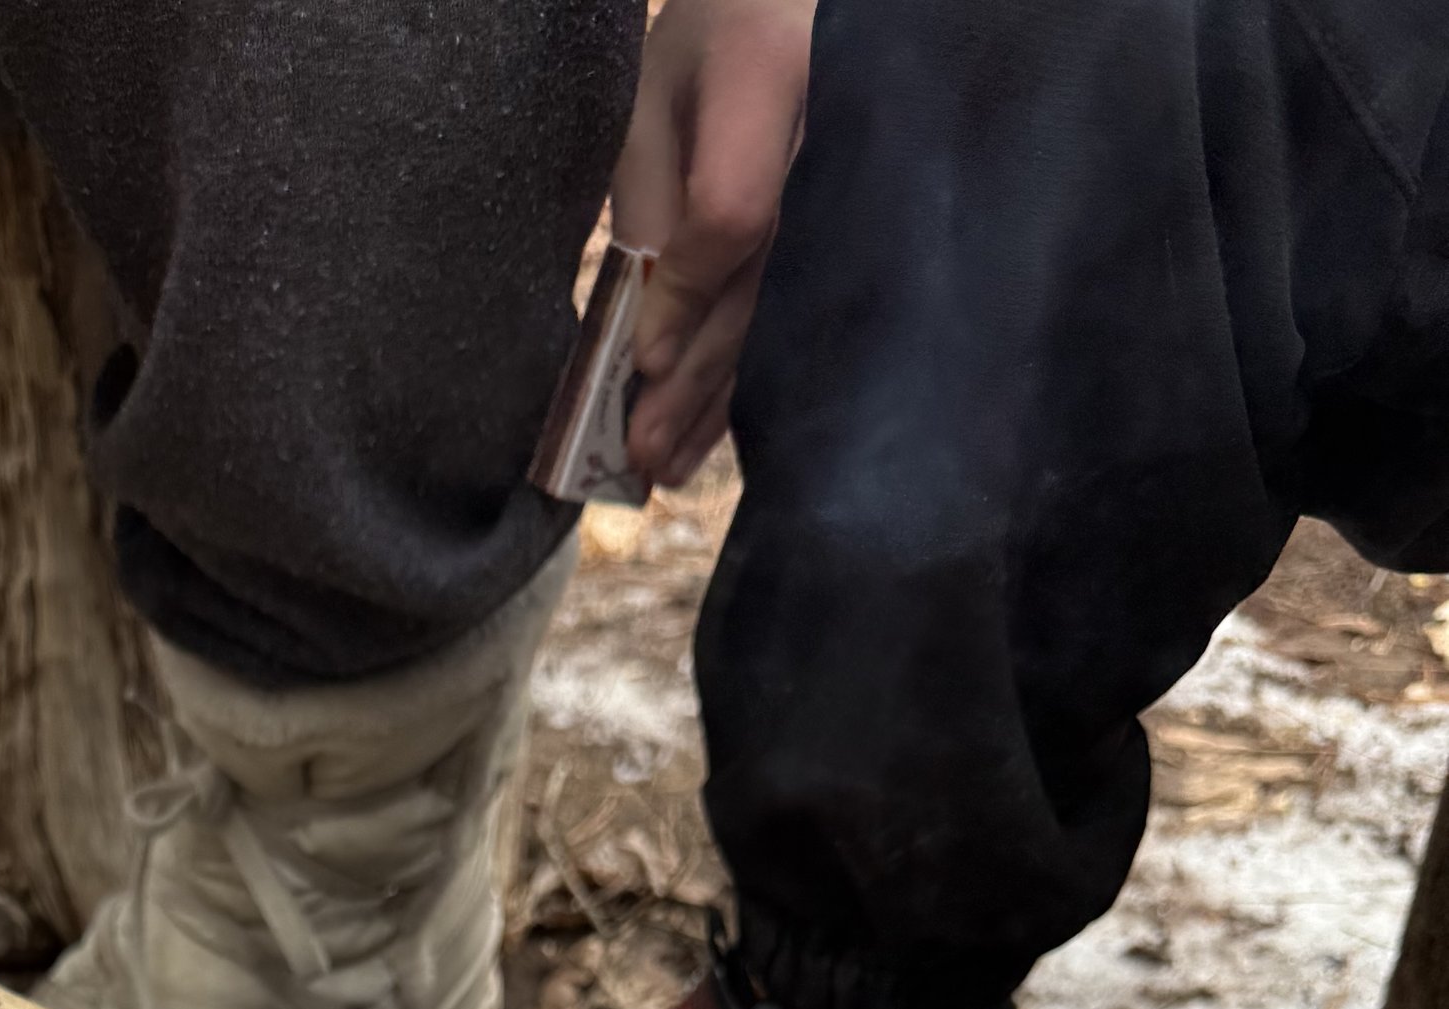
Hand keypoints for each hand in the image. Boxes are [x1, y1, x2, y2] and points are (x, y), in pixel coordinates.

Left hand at [615, 0, 816, 489]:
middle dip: (698, 378)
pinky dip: (755, 374)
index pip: (732, 215)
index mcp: (772, 79)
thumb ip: (653, 198)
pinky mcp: (862, 230)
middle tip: (643, 451)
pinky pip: (805, 312)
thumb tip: (646, 327)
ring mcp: (859, 188)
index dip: (687, 298)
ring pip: (785, 313)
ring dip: (722, 399)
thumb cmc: (718, 39)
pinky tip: (716, 431)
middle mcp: (834, 141)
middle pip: (763, 285)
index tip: (643, 363)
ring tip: (667, 465)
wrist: (806, 10)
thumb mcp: (660, 94)